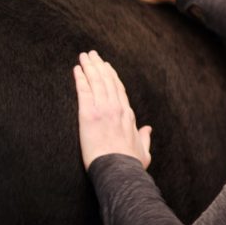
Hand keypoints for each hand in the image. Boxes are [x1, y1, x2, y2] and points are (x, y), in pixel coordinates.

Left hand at [73, 50, 151, 170]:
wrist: (119, 170)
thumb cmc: (131, 164)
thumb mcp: (144, 151)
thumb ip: (145, 138)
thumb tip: (148, 129)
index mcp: (129, 116)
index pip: (119, 90)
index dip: (113, 77)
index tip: (108, 67)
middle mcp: (117, 108)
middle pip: (108, 81)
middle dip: (100, 66)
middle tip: (93, 54)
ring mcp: (104, 110)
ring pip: (97, 82)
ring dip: (90, 67)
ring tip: (84, 56)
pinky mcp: (89, 115)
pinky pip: (84, 92)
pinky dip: (80, 79)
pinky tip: (77, 70)